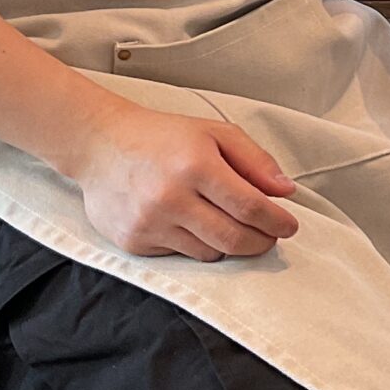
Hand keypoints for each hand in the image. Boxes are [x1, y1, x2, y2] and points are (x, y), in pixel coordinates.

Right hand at [65, 98, 299, 261]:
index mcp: (195, 165)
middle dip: (261, 242)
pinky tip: (192, 224)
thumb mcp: (214, 132)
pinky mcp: (133, 241)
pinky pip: (181, 256)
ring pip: (210, 253)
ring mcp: (149, 222)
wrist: (100, 145)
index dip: (276, 221)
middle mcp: (170, 197)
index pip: (250, 206)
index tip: (289, 226)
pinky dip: (196, 245)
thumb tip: (286, 192)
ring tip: (231, 226)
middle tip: (270, 237)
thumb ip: (255, 160)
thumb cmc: (163, 137)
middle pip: (233, 238)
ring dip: (229, 245)